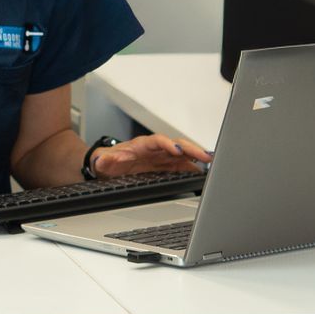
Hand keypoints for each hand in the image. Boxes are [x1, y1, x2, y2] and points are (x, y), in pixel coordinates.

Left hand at [89, 135, 211, 177]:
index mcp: (141, 145)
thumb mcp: (104, 162)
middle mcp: (154, 149)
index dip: (169, 144)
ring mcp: (161, 157)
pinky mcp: (164, 166)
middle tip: (205, 155)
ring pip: (182, 154)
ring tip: (210, 162)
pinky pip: (181, 165)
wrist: (107, 167)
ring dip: (196, 157)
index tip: (177, 150)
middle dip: (191, 149)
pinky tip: (201, 172)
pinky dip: (191, 167)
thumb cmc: (108, 162)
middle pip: (176, 145)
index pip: (158, 141)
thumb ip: (106, 160)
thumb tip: (107, 157)